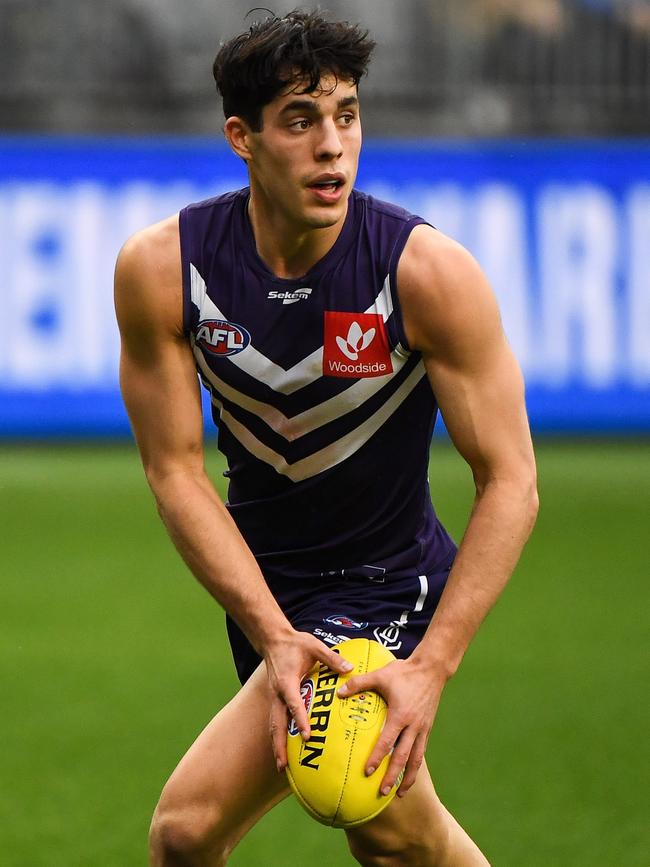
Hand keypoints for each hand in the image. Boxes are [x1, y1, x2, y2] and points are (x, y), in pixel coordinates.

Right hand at [265, 629, 353, 772]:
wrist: (274, 640)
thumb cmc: (295, 644)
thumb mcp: (315, 647)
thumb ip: (332, 658)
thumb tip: (350, 669)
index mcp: (287, 682)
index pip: (294, 704)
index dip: (301, 720)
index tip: (308, 736)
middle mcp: (278, 693)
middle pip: (277, 724)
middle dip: (279, 745)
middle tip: (284, 765)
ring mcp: (275, 697)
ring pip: (274, 725)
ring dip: (277, 745)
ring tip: (281, 766)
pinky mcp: (276, 698)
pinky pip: (277, 720)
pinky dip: (279, 735)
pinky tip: (285, 748)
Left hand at [337, 656, 445, 796]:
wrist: (432, 668)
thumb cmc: (405, 672)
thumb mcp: (381, 675)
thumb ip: (360, 683)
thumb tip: (339, 691)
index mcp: (400, 715)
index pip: (386, 742)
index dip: (376, 758)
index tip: (367, 772)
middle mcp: (413, 726)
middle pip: (403, 757)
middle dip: (393, 776)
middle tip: (383, 792)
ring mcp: (423, 728)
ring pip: (416, 759)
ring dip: (408, 777)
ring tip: (400, 793)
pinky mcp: (428, 727)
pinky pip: (422, 750)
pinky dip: (416, 764)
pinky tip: (410, 772)